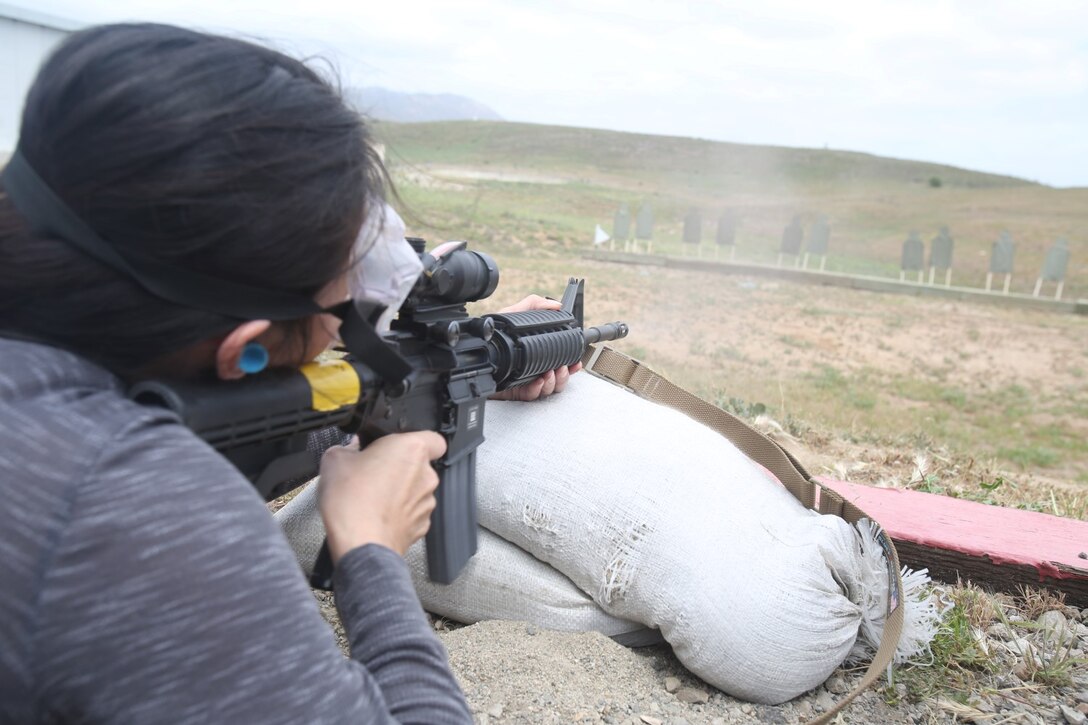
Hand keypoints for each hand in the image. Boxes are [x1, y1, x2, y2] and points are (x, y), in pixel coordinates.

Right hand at [317, 431, 446, 560]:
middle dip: (399, 467)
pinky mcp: (422, 525)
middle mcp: (426, 474)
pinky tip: (377, 515)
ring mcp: (426, 502)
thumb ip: (347, 448)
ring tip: (371, 497)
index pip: (433, 438)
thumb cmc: (352, 502)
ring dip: (400, 491)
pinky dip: (399, 513)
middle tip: (373, 473)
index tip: (396, 446)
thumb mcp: (335, 460)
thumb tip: (351, 451)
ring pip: (416, 490)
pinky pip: (412, 512)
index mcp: (411, 449)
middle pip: (419, 465)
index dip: (415, 440)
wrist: (359, 543)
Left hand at [490, 295, 581, 401]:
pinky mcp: (516, 390)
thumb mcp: (514, 314)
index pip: (561, 362)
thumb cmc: (495, 334)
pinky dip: (538, 389)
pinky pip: (533, 395)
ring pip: (550, 389)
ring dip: (555, 382)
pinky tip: (539, 380)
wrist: (478, 347)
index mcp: (538, 355)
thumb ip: (534, 305)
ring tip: (550, 372)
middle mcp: (535, 369)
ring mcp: (527, 381)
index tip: (576, 362)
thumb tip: (556, 305)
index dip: (572, 365)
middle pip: (560, 379)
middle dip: (565, 376)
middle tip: (562, 368)